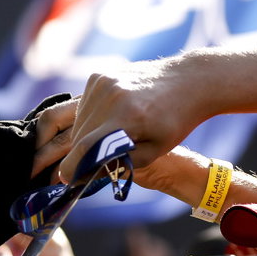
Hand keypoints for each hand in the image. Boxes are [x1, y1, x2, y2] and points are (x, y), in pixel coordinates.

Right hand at [31, 58, 203, 183]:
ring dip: (84, 136)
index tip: (69, 179)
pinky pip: (83, 106)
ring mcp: (102, 82)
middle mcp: (110, 96)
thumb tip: (85, 176)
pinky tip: (109, 119)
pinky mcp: (99, 76)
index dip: (72, 167)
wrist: (187, 81)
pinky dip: (90, 118)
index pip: (85, 147)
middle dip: (80, 153)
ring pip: (77, 121)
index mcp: (126, 117)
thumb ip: (119, 165)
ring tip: (106, 139)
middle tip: (90, 163)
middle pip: (78, 136)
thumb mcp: (154, 151)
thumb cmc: (175, 121)